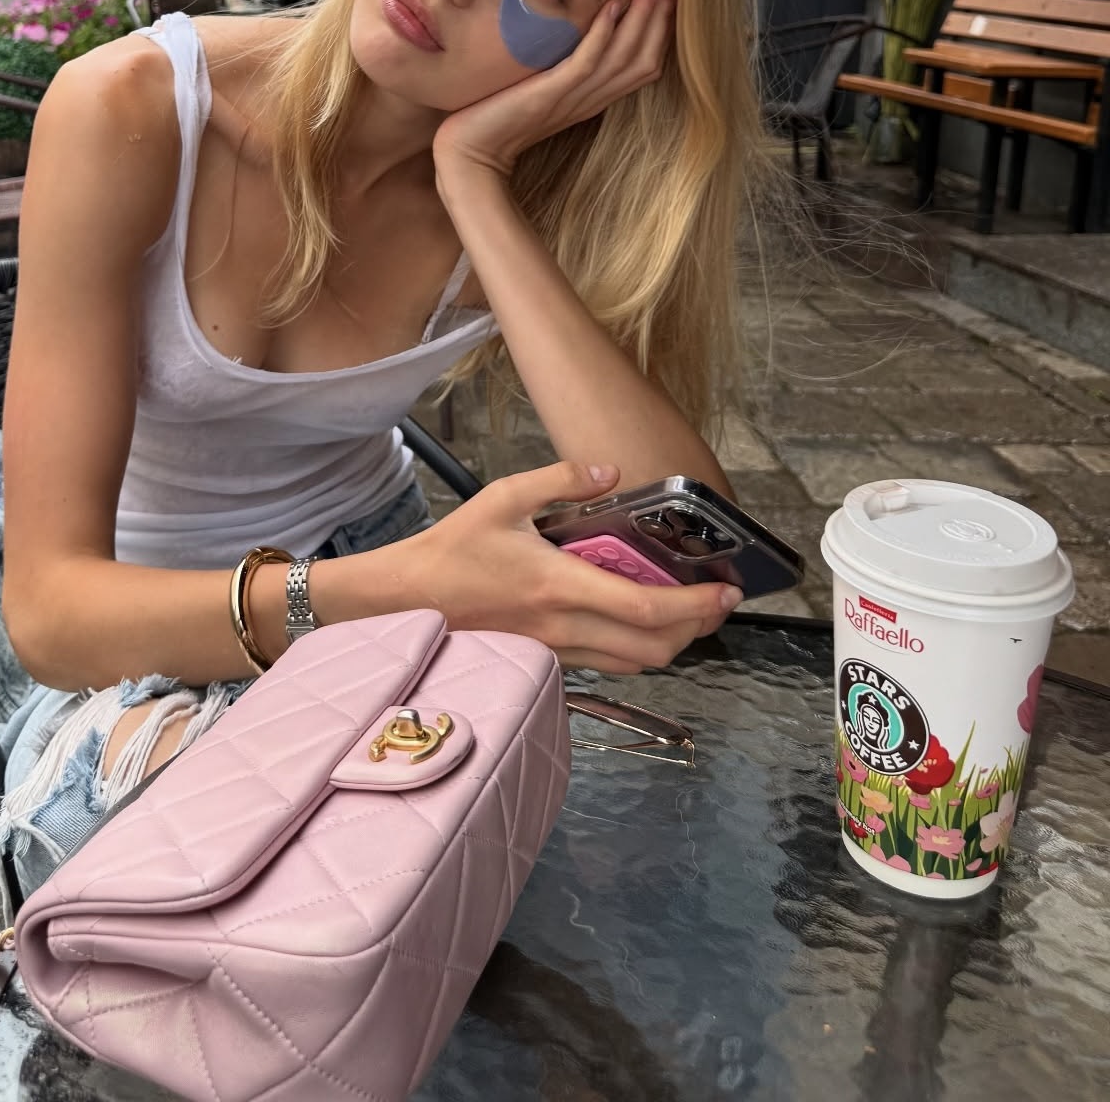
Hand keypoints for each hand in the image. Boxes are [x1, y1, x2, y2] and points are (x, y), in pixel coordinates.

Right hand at [391, 459, 739, 673]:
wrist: (408, 598)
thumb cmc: (454, 548)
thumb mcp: (504, 496)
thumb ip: (562, 479)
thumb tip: (611, 471)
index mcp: (559, 584)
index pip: (645, 608)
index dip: (695, 606)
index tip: (727, 591)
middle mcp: (563, 627)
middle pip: (654, 649)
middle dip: (697, 629)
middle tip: (717, 601)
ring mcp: (555, 649)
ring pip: (634, 664)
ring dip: (671, 643)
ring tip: (687, 611)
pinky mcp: (546, 658)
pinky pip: (607, 663)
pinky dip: (636, 648)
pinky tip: (638, 620)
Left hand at [433, 0, 674, 180]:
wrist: (469, 154)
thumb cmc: (496, 118)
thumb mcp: (538, 88)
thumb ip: (559, 69)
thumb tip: (571, 33)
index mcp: (591, 99)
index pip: (641, 66)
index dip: (658, 33)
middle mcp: (589, 100)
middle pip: (642, 60)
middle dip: (659, 20)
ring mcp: (571, 99)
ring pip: (622, 58)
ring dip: (641, 20)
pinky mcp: (549, 96)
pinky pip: (585, 64)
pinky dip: (602, 35)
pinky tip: (611, 7)